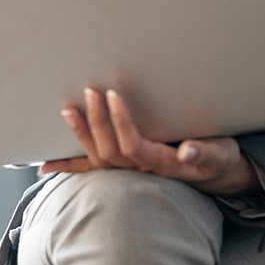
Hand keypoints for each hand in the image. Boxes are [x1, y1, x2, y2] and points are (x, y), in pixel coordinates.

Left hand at [39, 87, 258, 195]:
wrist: (212, 173)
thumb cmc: (215, 157)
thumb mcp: (219, 152)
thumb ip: (205, 151)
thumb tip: (187, 150)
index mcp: (163, 163)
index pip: (135, 145)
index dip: (121, 122)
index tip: (113, 95)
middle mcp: (141, 170)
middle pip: (111, 150)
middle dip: (97, 121)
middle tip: (89, 90)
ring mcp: (129, 172)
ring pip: (98, 158)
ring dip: (80, 135)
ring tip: (67, 110)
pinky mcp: (122, 168)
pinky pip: (91, 169)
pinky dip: (67, 166)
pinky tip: (44, 164)